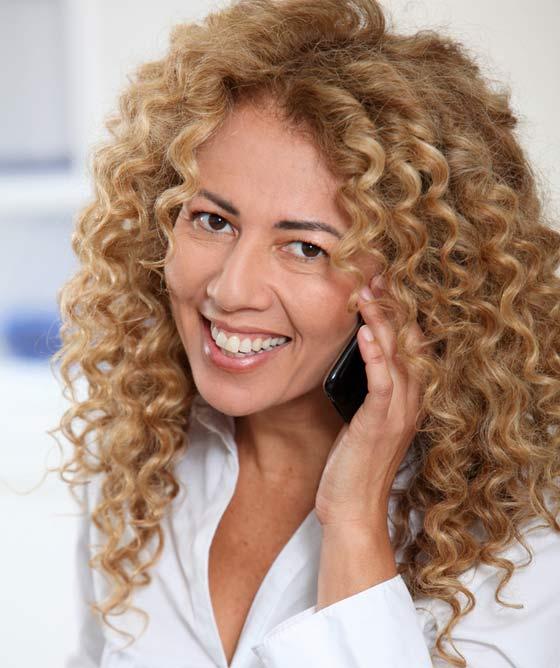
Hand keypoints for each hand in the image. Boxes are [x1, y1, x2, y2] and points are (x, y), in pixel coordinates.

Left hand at [314, 275, 431, 529]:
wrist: (351, 509)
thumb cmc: (351, 465)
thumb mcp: (361, 421)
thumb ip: (365, 392)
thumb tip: (351, 361)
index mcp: (407, 399)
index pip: (410, 346)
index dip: (398, 314)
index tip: (382, 285)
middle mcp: (410, 402)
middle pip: (409, 343)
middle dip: (393, 308)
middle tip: (376, 275)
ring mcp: (398, 413)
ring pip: (398, 356)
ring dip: (383, 321)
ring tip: (368, 292)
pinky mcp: (380, 424)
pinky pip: (383, 382)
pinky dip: (376, 355)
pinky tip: (366, 333)